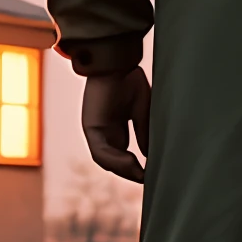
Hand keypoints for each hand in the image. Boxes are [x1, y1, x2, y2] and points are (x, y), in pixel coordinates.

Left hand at [82, 67, 151, 181]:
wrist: (117, 61)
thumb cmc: (130, 79)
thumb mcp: (142, 110)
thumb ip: (143, 132)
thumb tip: (149, 155)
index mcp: (115, 127)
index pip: (123, 154)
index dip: (136, 166)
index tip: (151, 173)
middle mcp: (104, 131)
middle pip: (114, 161)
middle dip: (131, 172)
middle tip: (148, 179)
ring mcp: (95, 130)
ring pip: (105, 160)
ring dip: (123, 170)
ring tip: (141, 175)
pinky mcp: (90, 127)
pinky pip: (100, 151)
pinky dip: (116, 160)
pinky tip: (132, 163)